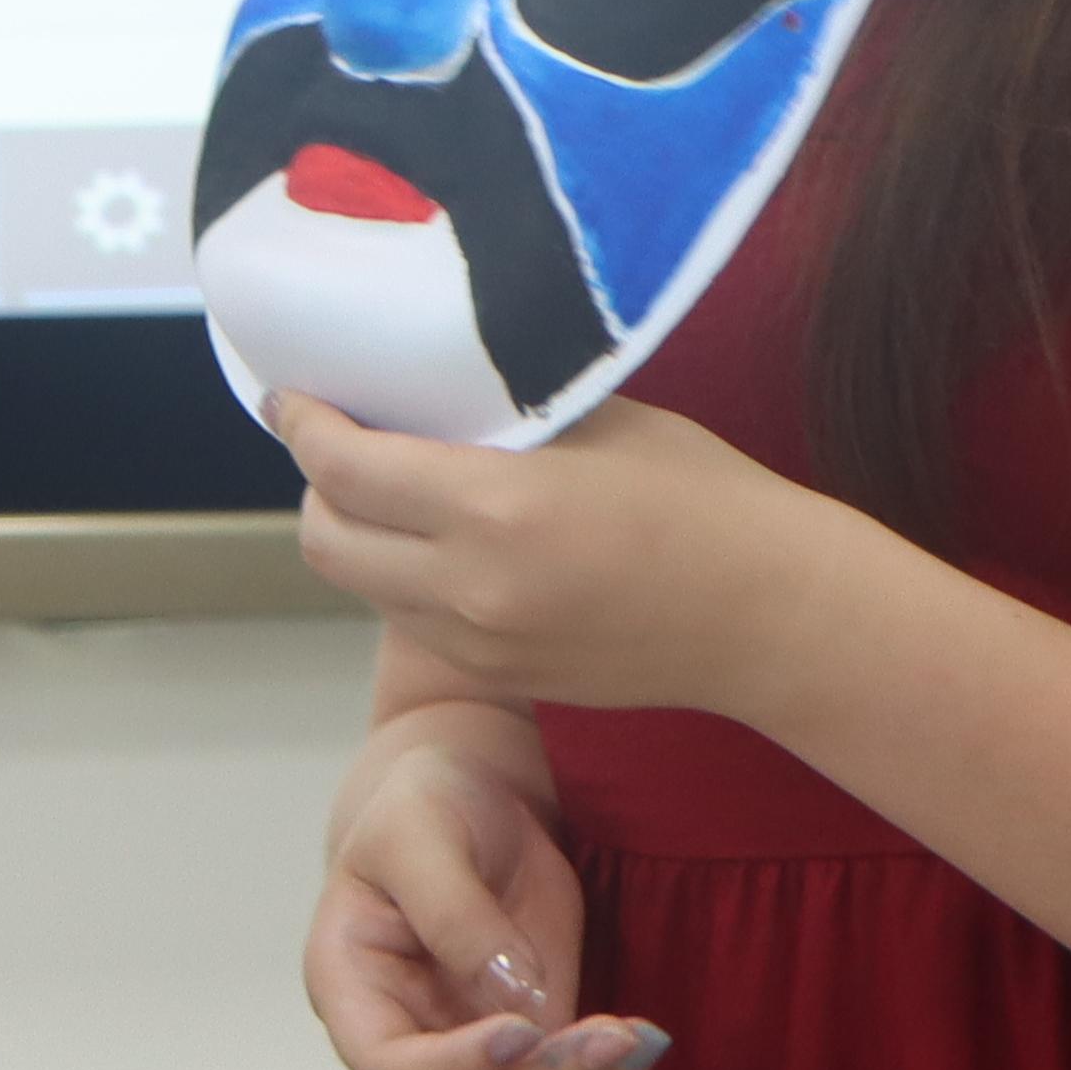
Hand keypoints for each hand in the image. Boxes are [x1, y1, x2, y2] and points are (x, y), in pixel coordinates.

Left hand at [273, 393, 859, 721]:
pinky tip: (438, 543)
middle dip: (316, 485)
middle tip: (340, 441)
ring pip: (359, 586)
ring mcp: (482, 644)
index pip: (341, 468)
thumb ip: (493, 413)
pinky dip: (400, 579)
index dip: (303, 425)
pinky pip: (410, 622)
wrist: (776, 616)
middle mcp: (471, 587)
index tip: (294, 397)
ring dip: (353, 535)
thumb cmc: (701, 497)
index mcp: (493, 508)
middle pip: (324, 539)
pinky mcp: (500, 678)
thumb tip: (413, 391)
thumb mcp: (593, 421)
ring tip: (386, 491)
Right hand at [307, 729, 667, 1069]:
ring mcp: (464, 1058)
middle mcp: (402, 1038)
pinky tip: (633, 1057)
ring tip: (633, 1042)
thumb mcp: (424, 832)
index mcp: (350, 984)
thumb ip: (454, 910)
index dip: (454, 1068)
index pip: (389, 1066)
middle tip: (613, 1035)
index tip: (523, 1030)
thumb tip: (512, 997)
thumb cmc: (429, 806)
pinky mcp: (523, 1059)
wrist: (473, 803)